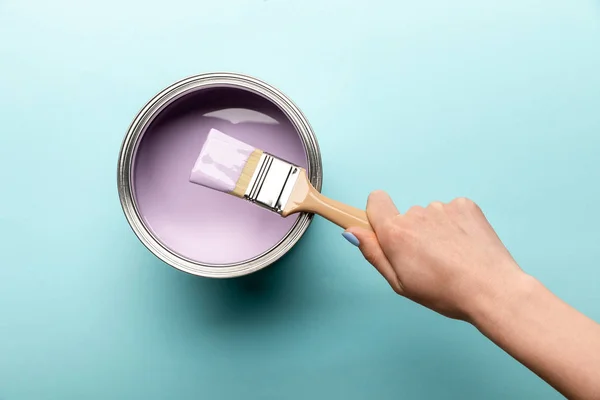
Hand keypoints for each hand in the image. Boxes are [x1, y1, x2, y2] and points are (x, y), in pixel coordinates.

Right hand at [346, 191, 524, 320]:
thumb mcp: (400, 283)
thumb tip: (352, 232)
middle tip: (428, 260)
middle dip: (412, 233)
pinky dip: (456, 225)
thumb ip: (373, 253)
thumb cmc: (445, 292)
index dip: (377, 213)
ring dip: (435, 231)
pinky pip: (452, 211)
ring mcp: (442, 208)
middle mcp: (416, 214)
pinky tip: (465, 246)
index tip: (383, 228)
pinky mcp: (465, 206)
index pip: (375, 201)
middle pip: (405, 216)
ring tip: (451, 257)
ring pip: (430, 215)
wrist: (492, 290)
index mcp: (396, 233)